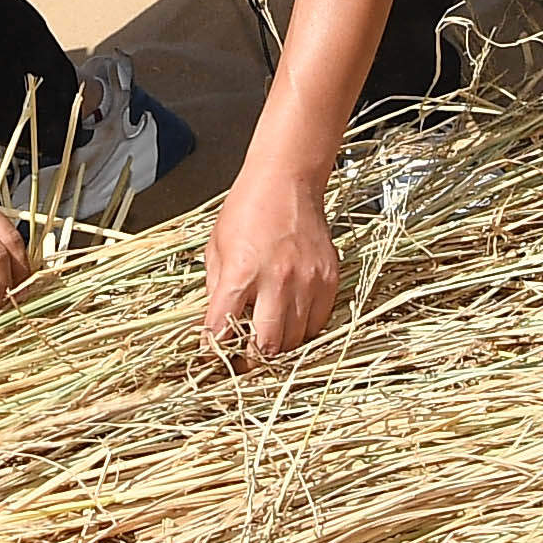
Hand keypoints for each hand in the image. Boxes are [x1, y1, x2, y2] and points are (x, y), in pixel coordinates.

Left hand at [197, 162, 343, 369]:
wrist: (287, 180)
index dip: (215, 349)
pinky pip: (319, 323)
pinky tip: (291, 322)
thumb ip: (215, 289)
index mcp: (240, 272)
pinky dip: (304, 331)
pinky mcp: (328, 279)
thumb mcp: (216, 246)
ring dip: (279, 348)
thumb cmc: (248, 208)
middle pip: (266, 347)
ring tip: (267, 341)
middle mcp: (276, 281)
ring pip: (295, 341)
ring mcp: (307, 282)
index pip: (223, 328)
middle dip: (252, 361)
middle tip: (244, 361)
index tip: (213, 355)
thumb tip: (215, 324)